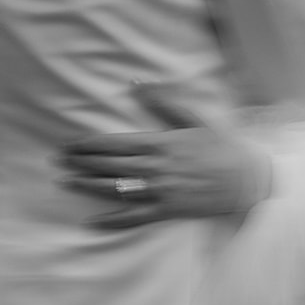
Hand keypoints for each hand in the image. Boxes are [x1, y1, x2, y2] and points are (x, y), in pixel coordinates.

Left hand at [58, 85, 272, 229]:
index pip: (116, 143)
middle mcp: (157, 168)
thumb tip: (137, 83)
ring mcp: (161, 191)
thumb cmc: (220, 146)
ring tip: (66, 181)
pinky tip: (92, 222)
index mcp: (161, 143)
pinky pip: (135, 217)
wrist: (246, 179)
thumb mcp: (194, 119)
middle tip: (58, 160)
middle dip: (81, 162)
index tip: (69, 144)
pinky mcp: (168, 210)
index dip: (89, 144)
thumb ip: (163, 102)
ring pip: (116, 189)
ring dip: (88, 186)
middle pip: (110, 165)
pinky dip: (113, 221)